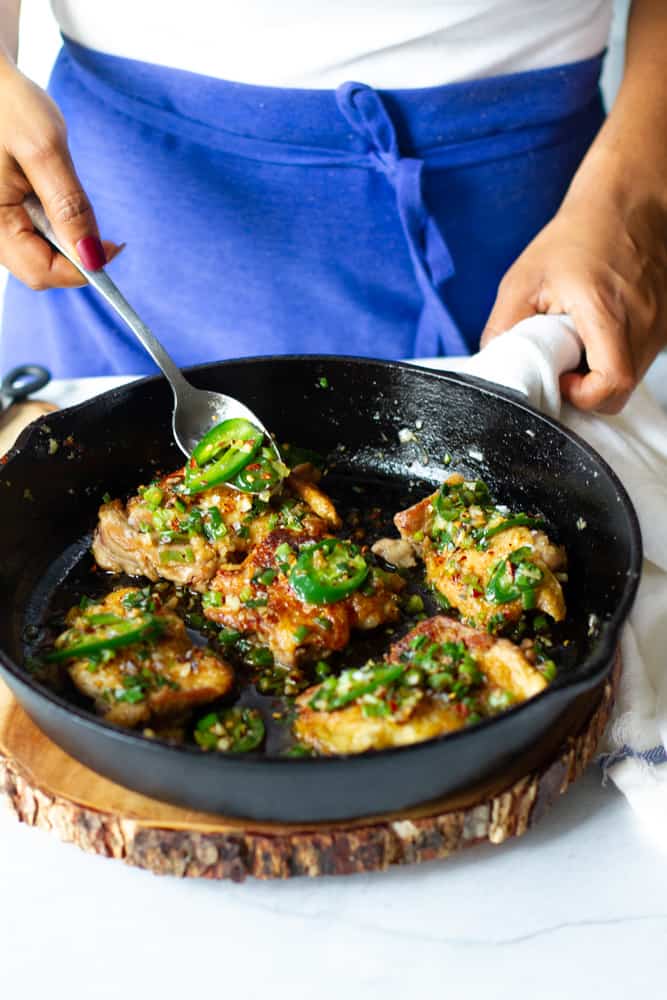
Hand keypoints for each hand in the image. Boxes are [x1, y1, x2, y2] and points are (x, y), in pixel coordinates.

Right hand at [0, 59, 122, 288]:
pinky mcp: (1, 213)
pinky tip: (51, 193)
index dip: (81, 268)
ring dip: (62, 237)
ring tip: (58, 189)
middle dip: (72, 253)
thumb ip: (70, 207)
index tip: (113, 247)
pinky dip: (51, 224)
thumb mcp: (44, 149)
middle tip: (94, 221)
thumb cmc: (5, 101)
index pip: (41, 272)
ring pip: (36, 254)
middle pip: (38, 269)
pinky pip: (30, 236)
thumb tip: (93, 258)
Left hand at [481, 172, 666, 413]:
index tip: (561, 379)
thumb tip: (495, 368)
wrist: (628, 200)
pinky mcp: (666, 323)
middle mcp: (644, 322)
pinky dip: (617, 356)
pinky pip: (641, 357)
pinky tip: (599, 332)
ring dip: (602, 372)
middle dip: (588, 389)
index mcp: (608, 312)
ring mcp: (661, 324)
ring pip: (632, 376)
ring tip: (580, 340)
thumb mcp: (523, 280)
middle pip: (621, 390)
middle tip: (564, 364)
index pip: (611, 385)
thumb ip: (503, 329)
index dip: (583, 396)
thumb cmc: (576, 235)